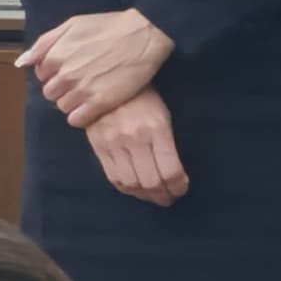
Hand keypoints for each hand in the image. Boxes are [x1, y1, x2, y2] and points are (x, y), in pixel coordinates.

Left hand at [21, 7, 172, 123]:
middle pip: (50, 93)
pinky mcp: (100, 103)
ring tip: (88, 92)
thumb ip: (44, 43)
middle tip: (80, 81)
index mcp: (56, 56)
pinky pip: (76, 119)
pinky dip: (80, 116)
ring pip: (62, 106)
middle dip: (62, 88)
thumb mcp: (72, 25)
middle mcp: (65, 75)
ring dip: (72, 102)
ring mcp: (82, 90)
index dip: (55, 72)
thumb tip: (22, 62)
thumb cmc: (109, 27)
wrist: (143, 35)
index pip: (42, 75)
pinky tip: (91, 106)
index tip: (69, 69)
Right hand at [87, 91, 186, 206]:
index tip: (181, 188)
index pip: (170, 170)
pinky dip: (126, 189)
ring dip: (145, 195)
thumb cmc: (142, 97)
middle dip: (163, 195)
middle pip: (151, 181)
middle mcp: (135, 139)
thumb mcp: (162, 115)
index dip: (178, 186)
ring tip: (152, 196)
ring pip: (131, 183)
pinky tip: (135, 189)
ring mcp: (114, 144)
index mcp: (156, 129)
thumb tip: (173, 172)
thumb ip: (166, 144)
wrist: (105, 83)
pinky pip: (113, 177)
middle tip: (168, 197)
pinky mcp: (99, 147)